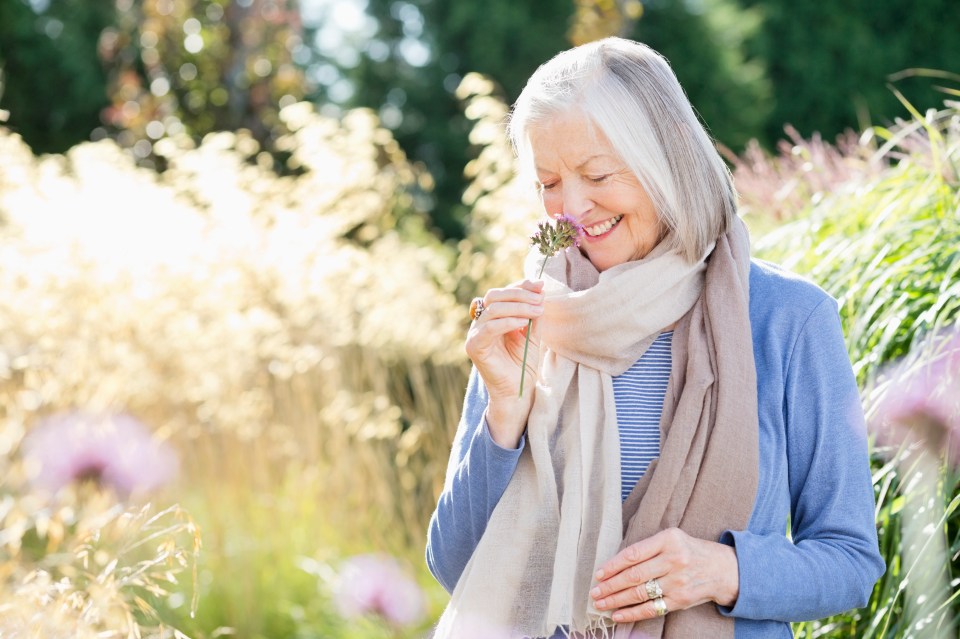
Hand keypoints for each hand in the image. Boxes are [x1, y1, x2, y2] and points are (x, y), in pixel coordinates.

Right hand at [465, 279, 544, 447]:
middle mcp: (481, 322)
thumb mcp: (533, 333)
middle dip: (519, 294)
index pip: (503, 293)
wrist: (518, 391)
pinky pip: (489, 327)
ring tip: (537, 311)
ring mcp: (475, 333)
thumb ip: (534, 313)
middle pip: (495, 296)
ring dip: (518, 307)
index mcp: (493, 317)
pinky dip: (508, 322)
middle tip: (540, 299)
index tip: (540, 285)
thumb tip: (540, 289)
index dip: (520, 286)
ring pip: (494, 309)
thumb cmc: (523, 364)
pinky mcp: (474, 346)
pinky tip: (523, 323)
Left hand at [590, 528, 738, 621]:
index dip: (613, 565)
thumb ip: (648, 547)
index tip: (599, 574)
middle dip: (610, 585)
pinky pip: (652, 609)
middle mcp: (674, 560)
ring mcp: (678, 582)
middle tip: (594, 591)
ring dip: (616, 600)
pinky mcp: (680, 600)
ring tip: (601, 603)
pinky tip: (618, 614)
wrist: (723, 569)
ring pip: (640, 593)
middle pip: (634, 575)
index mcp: (668, 540)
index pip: (634, 554)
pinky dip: (632, 613)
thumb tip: (615, 563)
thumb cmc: (690, 550)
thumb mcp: (672, 538)